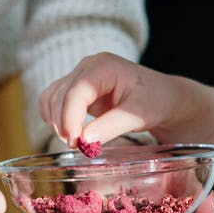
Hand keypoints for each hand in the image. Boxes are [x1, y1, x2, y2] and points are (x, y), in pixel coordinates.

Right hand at [39, 51, 179, 150]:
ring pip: (52, 97)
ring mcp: (79, 76)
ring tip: (75, 142)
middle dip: (63, 123)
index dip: (70, 117)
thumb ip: (111, 126)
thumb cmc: (155, 101)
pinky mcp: (76, 89)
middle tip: (78, 147)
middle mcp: (87, 67)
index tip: (75, 141)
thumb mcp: (138, 115)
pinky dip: (54, 117)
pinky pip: (53, 100)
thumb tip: (84, 140)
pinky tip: (67, 132)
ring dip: (56, 121)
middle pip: (60, 94)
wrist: (162, 97)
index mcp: (104, 66)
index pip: (77, 90)